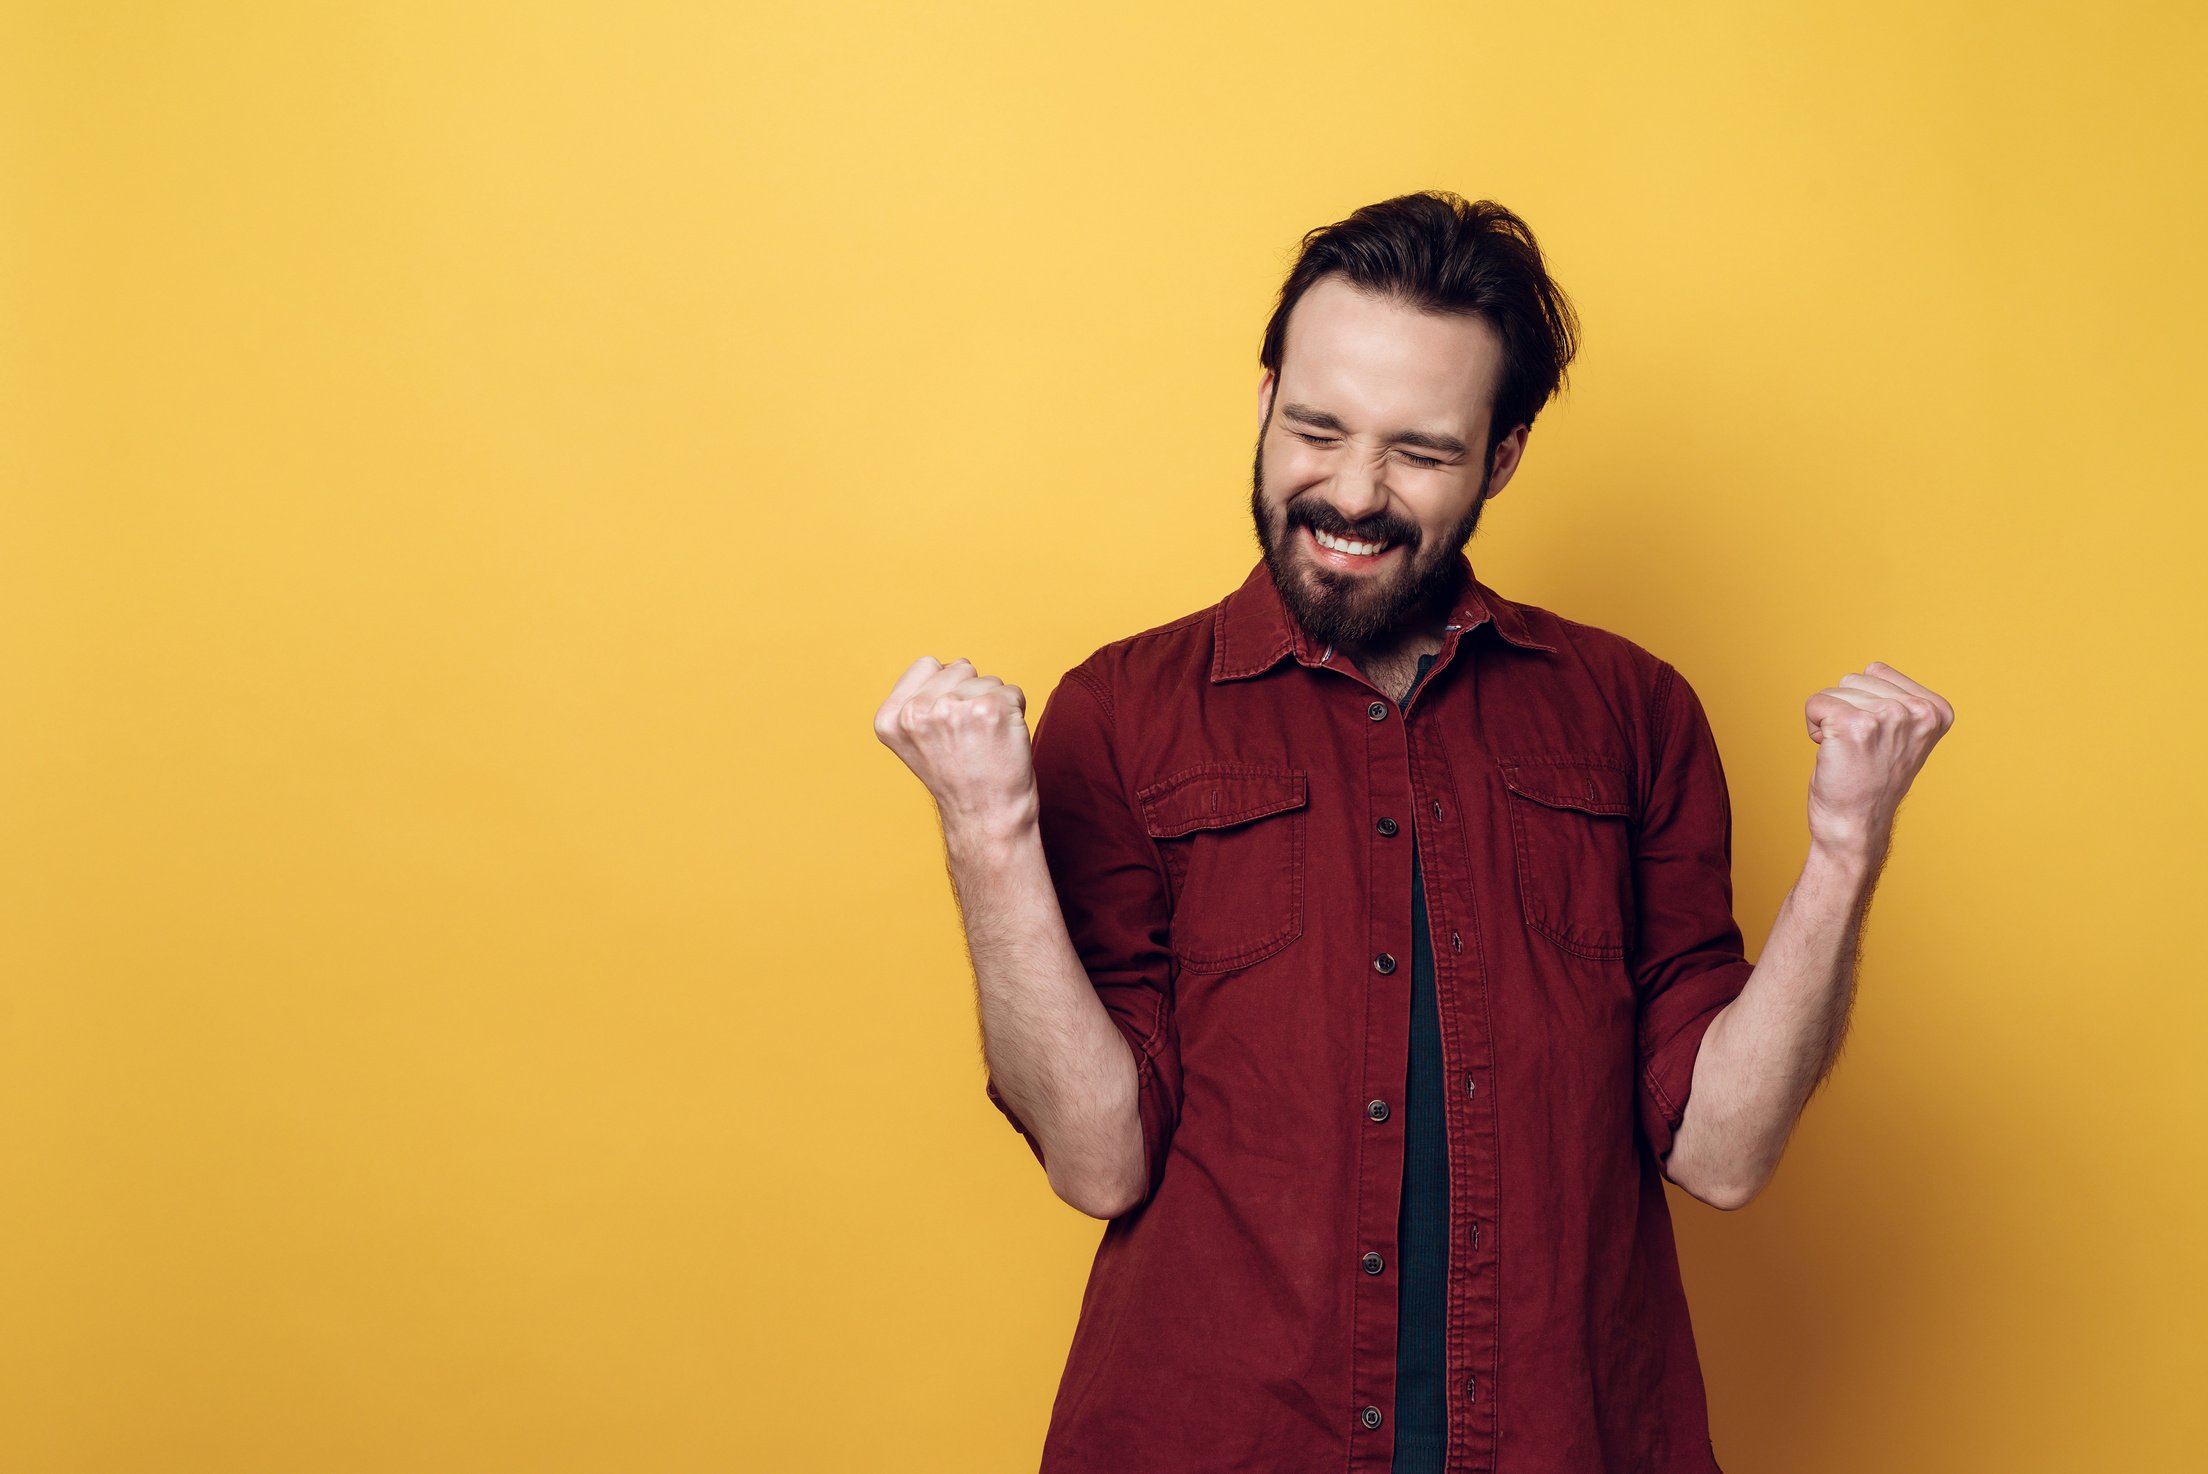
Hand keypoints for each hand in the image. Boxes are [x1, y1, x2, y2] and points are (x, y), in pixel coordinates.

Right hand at [874, 656, 1038, 839]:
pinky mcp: (989, 709)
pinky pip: (1012, 692)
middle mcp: (916, 712)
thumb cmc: (959, 780)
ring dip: (994, 706)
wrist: (986, 818)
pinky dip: (1016, 714)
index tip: (949, 726)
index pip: (927, 664)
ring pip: (988, 680)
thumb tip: (949, 665)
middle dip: (971, 695)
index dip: (947, 689)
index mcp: (890, 718)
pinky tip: (1002, 742)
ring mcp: (952, 708)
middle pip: (960, 668)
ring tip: (986, 742)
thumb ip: (920, 702)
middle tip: (970, 738)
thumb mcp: (917, 741)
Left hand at [1803, 660, 1955, 857]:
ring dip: (1829, 719)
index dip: (1865, 702)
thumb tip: (1870, 669)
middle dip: (1846, 709)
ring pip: (1835, 690)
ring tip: (1847, 752)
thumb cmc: (1872, 782)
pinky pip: (1816, 702)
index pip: (1878, 671)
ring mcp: (1888, 717)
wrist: (1857, 826)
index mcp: (1936, 711)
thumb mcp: (1904, 736)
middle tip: (1858, 749)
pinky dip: (1813, 725)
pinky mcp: (1854, 725)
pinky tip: (1829, 751)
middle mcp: (1918, 712)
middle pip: (1854, 678)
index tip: (1876, 738)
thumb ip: (1899, 702)